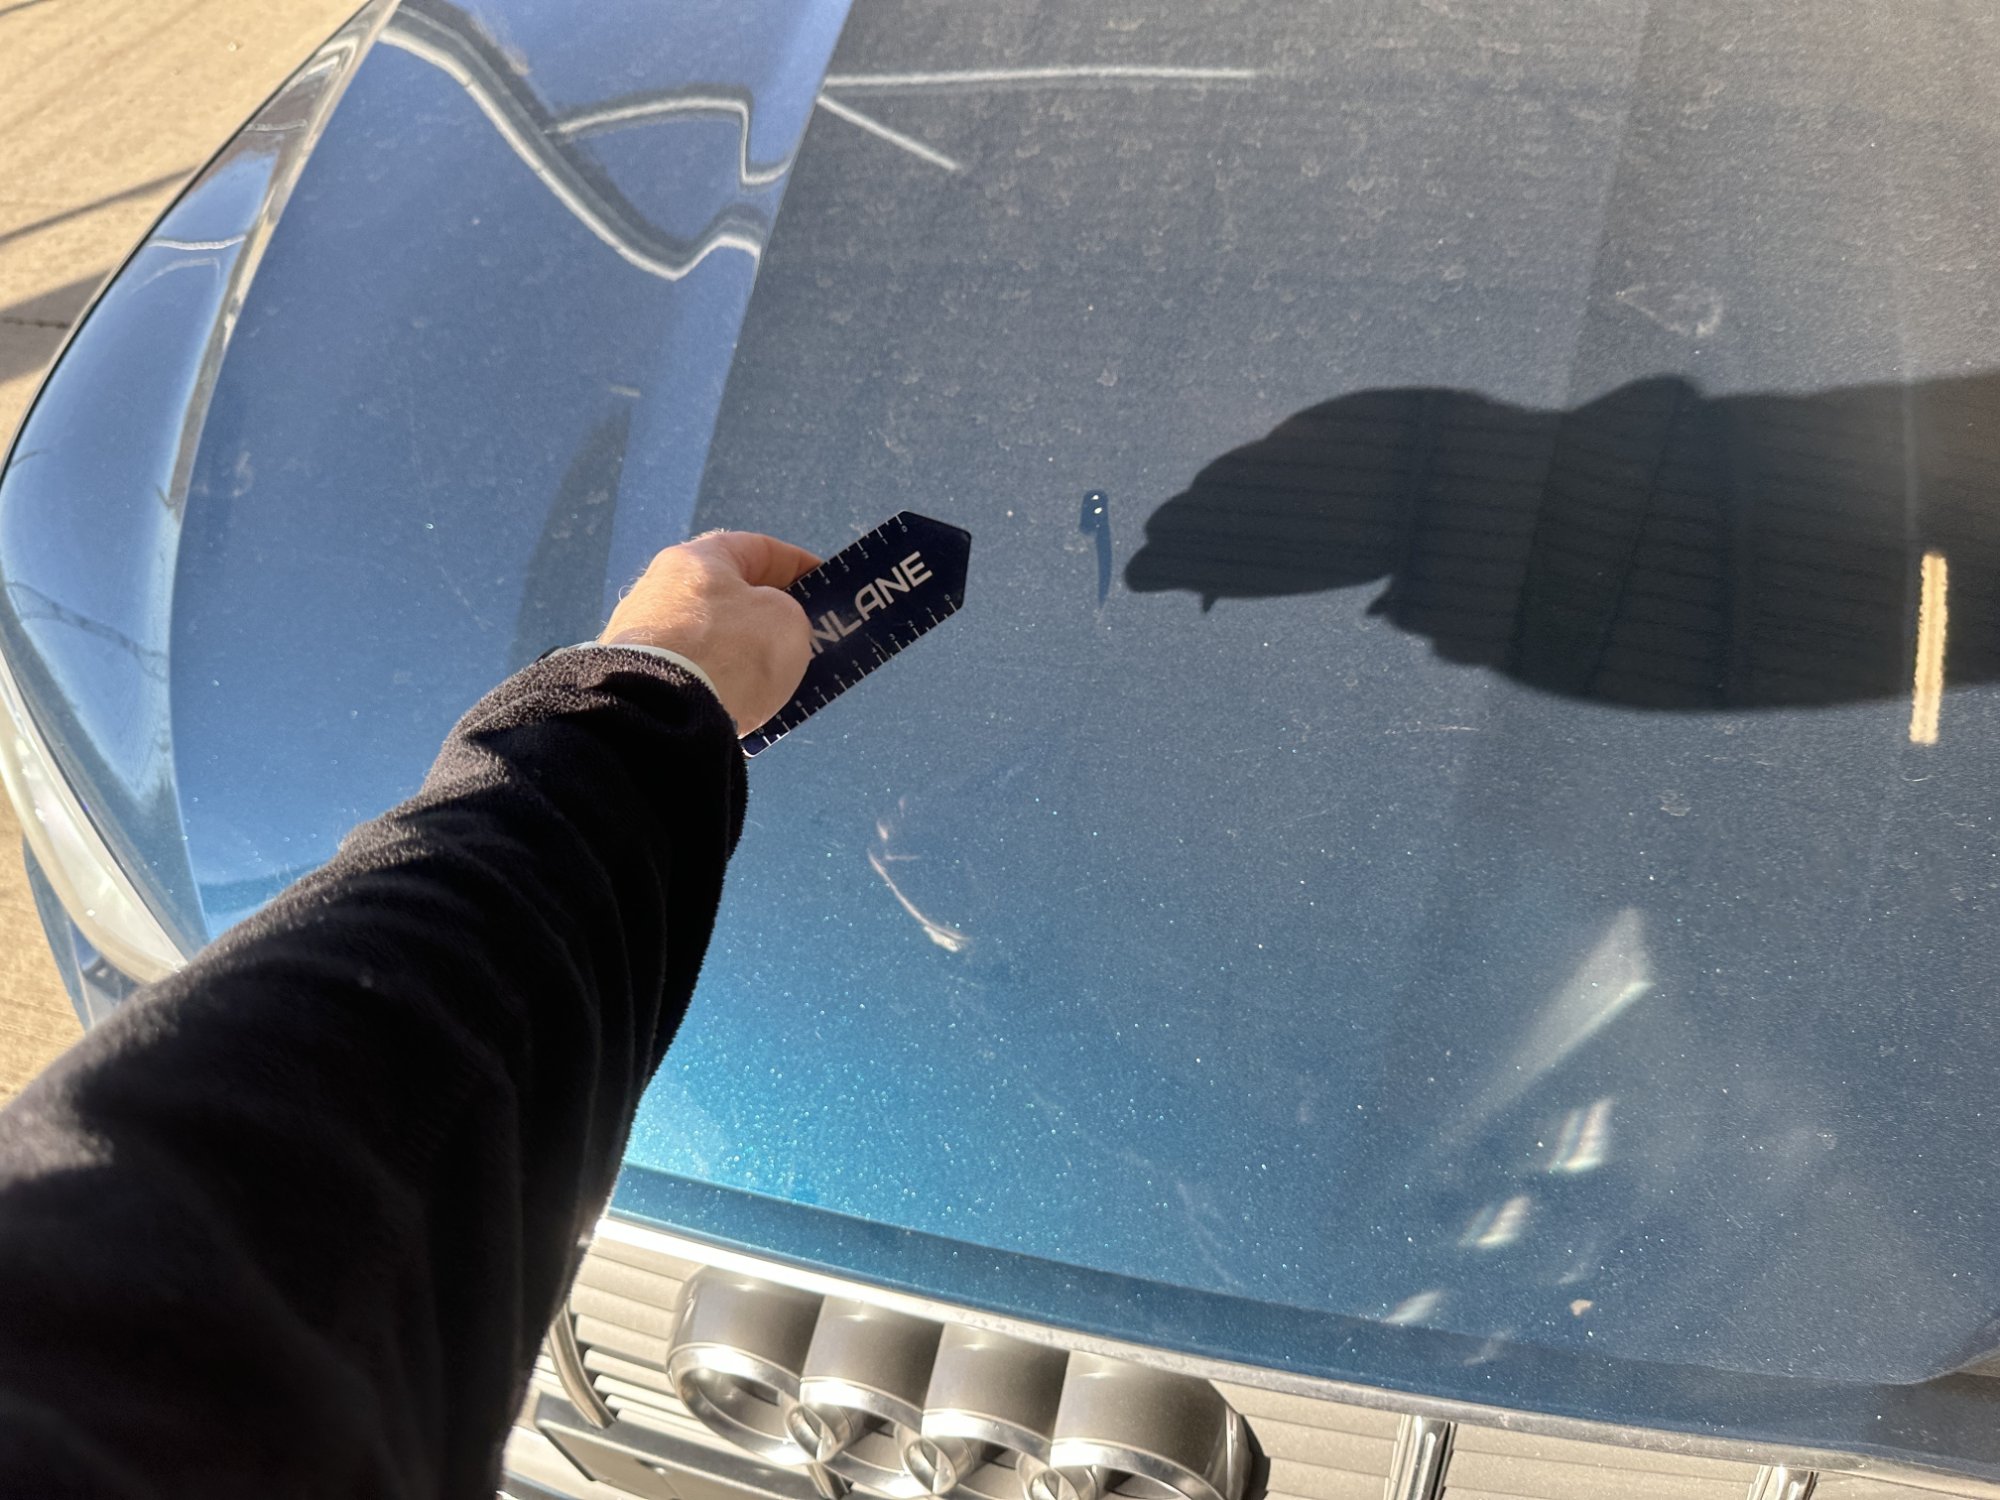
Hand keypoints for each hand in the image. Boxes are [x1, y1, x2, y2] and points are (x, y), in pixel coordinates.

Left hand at [601, 531, 818, 733]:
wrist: (663, 713)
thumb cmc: (732, 651)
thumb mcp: (787, 621)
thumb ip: (788, 616)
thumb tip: (769, 631)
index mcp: (698, 558)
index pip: (758, 548)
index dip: (798, 564)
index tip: (824, 586)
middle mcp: (662, 588)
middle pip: (730, 594)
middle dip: (769, 614)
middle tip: (804, 635)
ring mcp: (642, 635)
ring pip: (711, 637)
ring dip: (744, 652)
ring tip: (774, 677)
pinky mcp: (636, 677)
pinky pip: (691, 671)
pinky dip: (719, 680)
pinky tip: (739, 700)